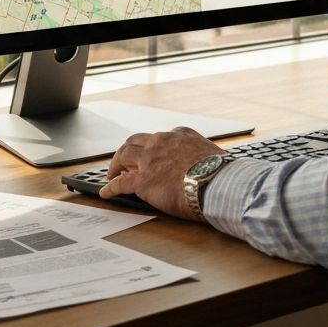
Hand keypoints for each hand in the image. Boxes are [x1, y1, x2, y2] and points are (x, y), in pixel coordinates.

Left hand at [99, 126, 223, 218]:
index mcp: (180, 134)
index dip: (152, 147)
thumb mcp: (213, 154)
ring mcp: (150, 159)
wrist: (217, 183)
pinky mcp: (142, 180)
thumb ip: (201, 156)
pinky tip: (106, 192)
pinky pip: (120, 182)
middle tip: (123, 161)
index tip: (151, 155)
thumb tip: (205, 168)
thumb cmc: (221, 172)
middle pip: (136, 141)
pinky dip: (111, 187)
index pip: (161, 138)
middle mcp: (162, 141)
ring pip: (124, 154)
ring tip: (112, 174)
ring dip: (115, 164)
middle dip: (128, 150)